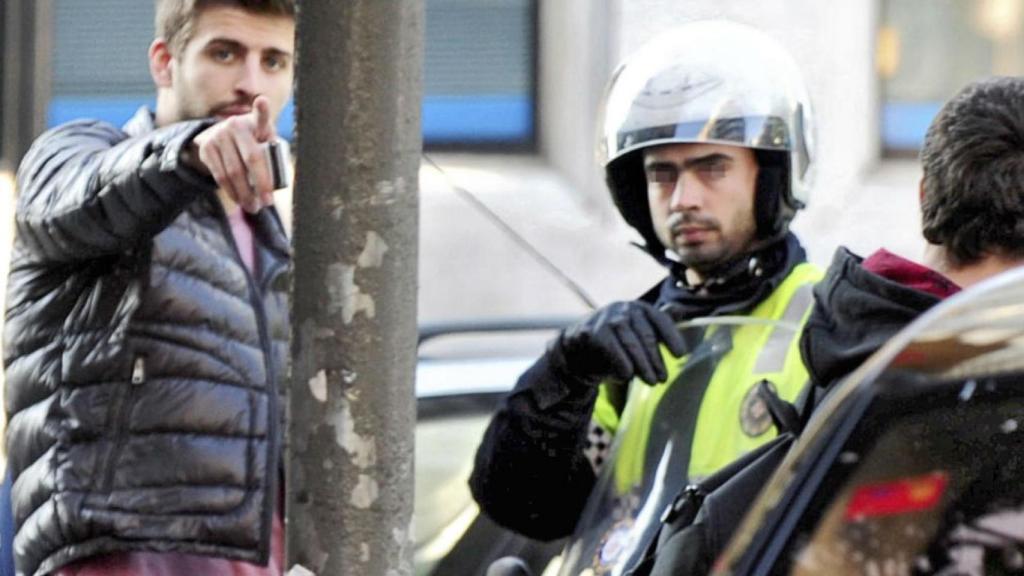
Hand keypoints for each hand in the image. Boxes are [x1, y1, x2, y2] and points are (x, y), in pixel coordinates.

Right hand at [188, 95, 276, 212]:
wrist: (218, 135)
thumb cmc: (251, 140)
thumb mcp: (262, 137)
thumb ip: (272, 148)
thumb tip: (281, 179)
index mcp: (253, 122)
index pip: (260, 116)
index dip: (261, 109)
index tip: (262, 101)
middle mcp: (233, 126)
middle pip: (250, 159)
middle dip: (261, 184)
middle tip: (267, 203)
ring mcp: (218, 136)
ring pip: (233, 172)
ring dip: (244, 193)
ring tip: (253, 207)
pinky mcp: (206, 149)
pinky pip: (220, 175)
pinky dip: (231, 191)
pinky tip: (239, 200)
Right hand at [554, 301, 686, 385]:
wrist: (579, 349)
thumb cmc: (616, 342)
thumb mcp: (638, 331)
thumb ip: (659, 322)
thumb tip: (679, 309)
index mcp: (640, 308)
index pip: (660, 320)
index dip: (672, 337)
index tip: (680, 355)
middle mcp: (624, 309)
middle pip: (647, 336)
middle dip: (656, 360)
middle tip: (663, 379)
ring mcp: (607, 318)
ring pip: (631, 343)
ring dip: (643, 366)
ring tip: (652, 382)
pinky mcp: (593, 331)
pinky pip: (613, 350)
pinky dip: (622, 364)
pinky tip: (627, 376)